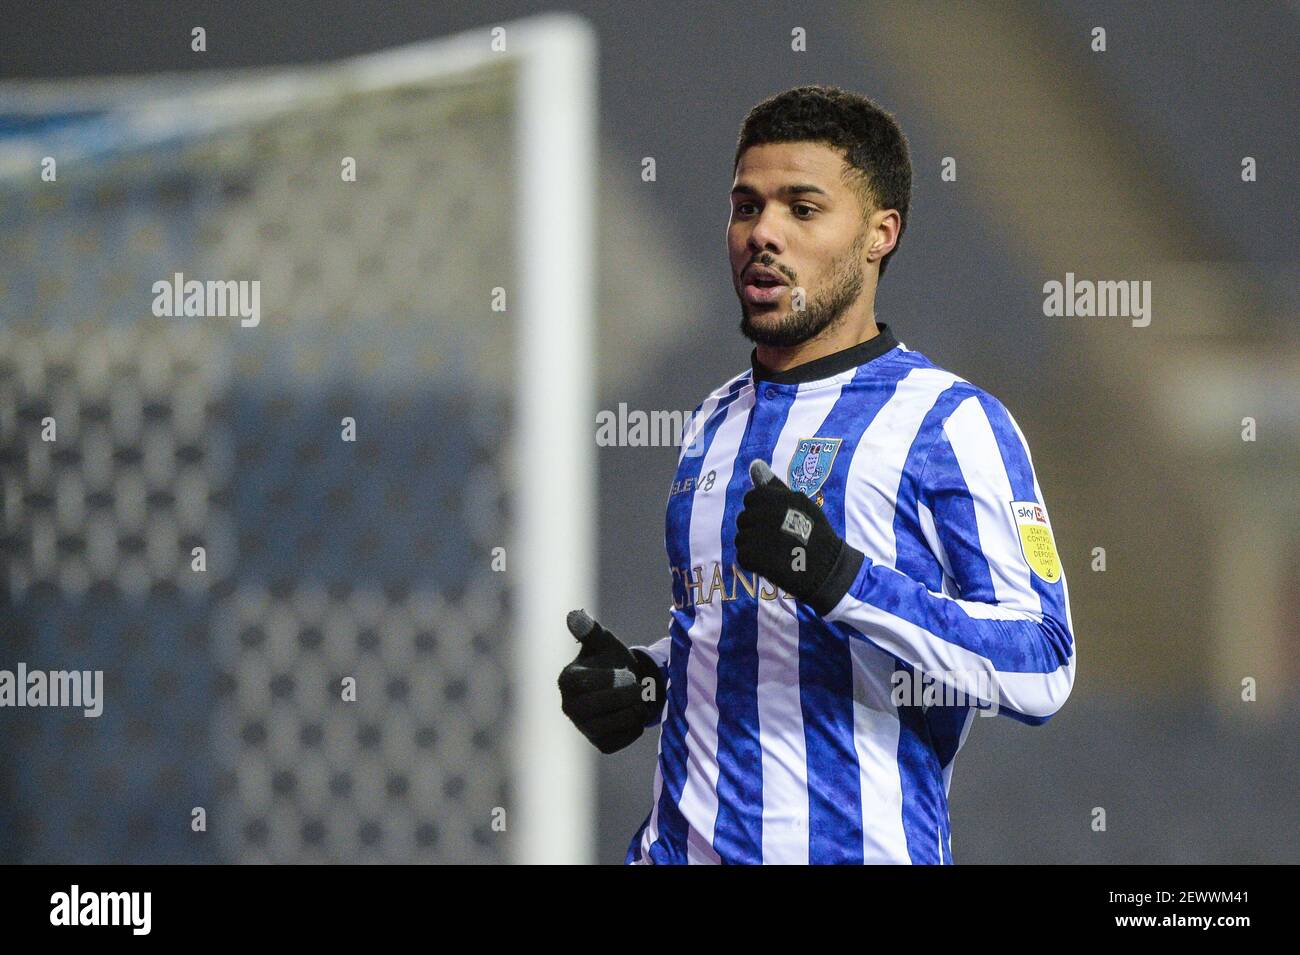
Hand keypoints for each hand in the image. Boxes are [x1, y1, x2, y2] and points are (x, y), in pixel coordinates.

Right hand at [557, 610, 664, 753]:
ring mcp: (584, 728)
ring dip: (637, 707)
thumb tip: (574, 615)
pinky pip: (628, 735)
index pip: (595, 683)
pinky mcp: (601, 744)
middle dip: (631, 693)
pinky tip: (631, 713)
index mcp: (567, 681)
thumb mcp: (604, 643)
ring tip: (635, 698)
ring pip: (620, 721)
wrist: (628, 686)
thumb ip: (590, 631)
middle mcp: (569, 707)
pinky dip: (638, 723)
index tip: (625, 672)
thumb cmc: (612, 660)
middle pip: (607, 704)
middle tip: (637, 686)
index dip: (617, 678)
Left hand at [734, 459, 863, 614]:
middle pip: (744, 518)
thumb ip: (774, 486)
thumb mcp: (800, 504)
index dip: (760, 511)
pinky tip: (771, 564)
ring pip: (741, 537)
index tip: (775, 523)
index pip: (751, 498)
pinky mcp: (751, 556)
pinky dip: (754, 562)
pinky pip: (742, 555)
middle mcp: (764, 513)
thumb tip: (754, 464)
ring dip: (754, 546)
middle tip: (777, 540)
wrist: (827, 569)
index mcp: (776, 497)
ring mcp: (757, 535)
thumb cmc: (815, 534)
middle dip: (756, 529)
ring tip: (776, 553)